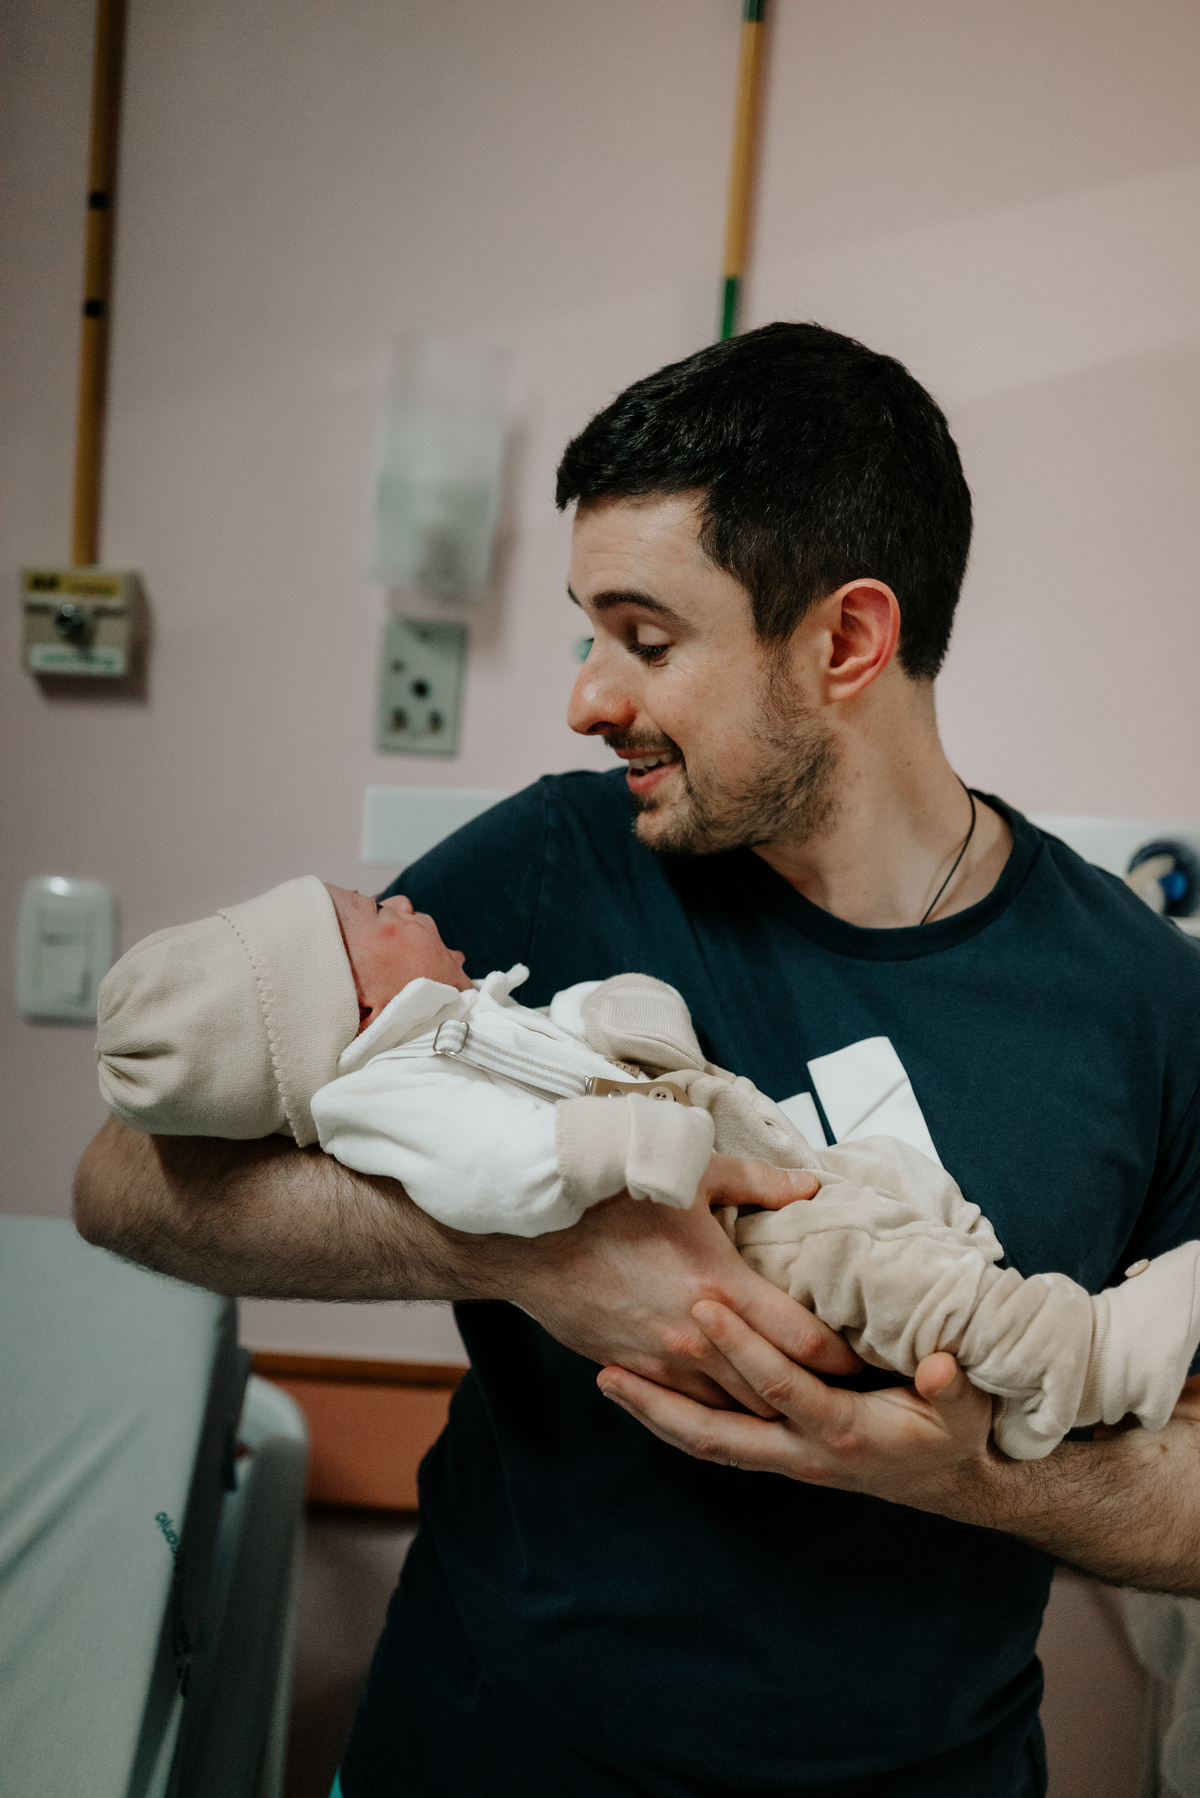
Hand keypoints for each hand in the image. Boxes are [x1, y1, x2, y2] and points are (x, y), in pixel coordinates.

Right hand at [498, 1162, 858, 1414]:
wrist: (529, 1237)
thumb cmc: (611, 1196)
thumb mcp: (690, 1173)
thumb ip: (758, 1183)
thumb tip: (810, 1186)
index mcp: (723, 1288)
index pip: (805, 1343)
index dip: (845, 1357)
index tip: (870, 1358)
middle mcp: (699, 1339)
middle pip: (778, 1388)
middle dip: (819, 1394)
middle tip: (857, 1396)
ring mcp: (664, 1363)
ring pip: (736, 1409)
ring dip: (770, 1409)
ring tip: (809, 1408)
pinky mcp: (635, 1371)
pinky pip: (691, 1407)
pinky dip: (722, 1410)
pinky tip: (744, 1407)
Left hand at [597, 1299, 993, 1505]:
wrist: (947, 1478)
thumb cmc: (953, 1429)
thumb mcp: (967, 1406)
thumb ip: (953, 1384)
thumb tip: (940, 1367)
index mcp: (845, 1430)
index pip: (782, 1387)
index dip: (745, 1347)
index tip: (707, 1304)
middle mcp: (803, 1451)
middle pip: (718, 1432)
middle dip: (664, 1401)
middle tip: (614, 1366)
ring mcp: (783, 1456)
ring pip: (706, 1441)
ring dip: (656, 1414)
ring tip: (606, 1379)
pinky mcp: (774, 1451)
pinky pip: (714, 1438)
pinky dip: (674, 1419)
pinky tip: (640, 1394)